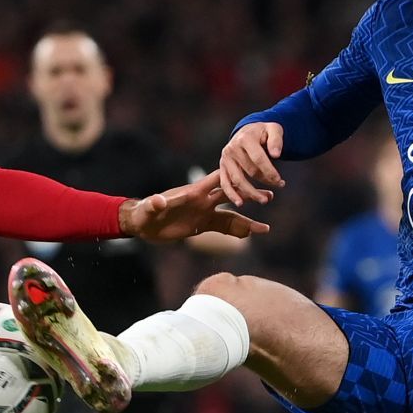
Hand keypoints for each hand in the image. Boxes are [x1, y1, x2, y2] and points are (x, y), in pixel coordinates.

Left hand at [120, 171, 270, 242]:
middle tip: (270, 195)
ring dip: (248, 220)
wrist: (143, 224)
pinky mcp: (202, 225)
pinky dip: (237, 232)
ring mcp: (204, 213)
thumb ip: (154, 204)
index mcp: (193, 193)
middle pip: (231, 194)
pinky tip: (250, 236)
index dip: (234, 176)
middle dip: (249, 195)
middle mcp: (203, 201)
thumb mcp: (148, 210)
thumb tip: (158, 201)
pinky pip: (223, 228)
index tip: (252, 175)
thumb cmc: (144, 214)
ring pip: (232, 215)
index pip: (217, 180)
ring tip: (266, 228)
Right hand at [217, 122, 286, 206]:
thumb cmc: (263, 132)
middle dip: (266, 180)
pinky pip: (225, 183)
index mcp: (245, 138)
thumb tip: (276, 155)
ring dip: (251, 192)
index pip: (258, 159)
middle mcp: (232, 148)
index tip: (280, 181)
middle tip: (279, 185)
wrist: (247, 131)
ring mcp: (225, 159)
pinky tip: (240, 203)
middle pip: (250, 171)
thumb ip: (276, 140)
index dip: (270, 171)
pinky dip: (232, 194)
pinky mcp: (222, 167)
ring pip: (238, 180)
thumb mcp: (273, 129)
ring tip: (264, 200)